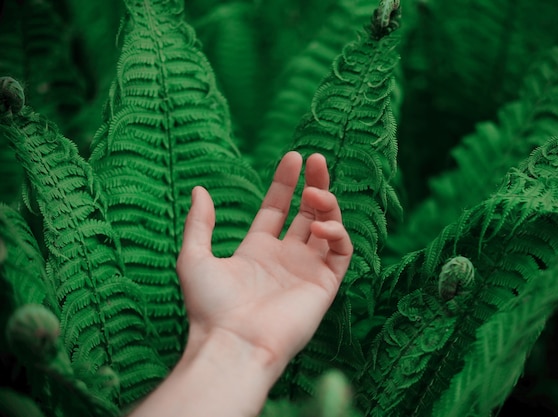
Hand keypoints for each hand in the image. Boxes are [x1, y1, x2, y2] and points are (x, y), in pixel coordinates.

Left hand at [176, 152, 352, 370]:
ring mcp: (306, 270)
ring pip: (328, 227)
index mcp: (257, 251)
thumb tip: (199, 190)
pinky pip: (341, 251)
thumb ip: (199, 223)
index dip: (286, 183)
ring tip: (315, 193)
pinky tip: (318, 226)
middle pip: (307, 212)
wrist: (233, 342)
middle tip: (316, 159)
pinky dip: (336, 233)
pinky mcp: (324, 284)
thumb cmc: (211, 307)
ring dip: (327, 204)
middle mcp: (285, 258)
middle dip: (314, 185)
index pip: (278, 209)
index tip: (294, 158)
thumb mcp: (194, 258)